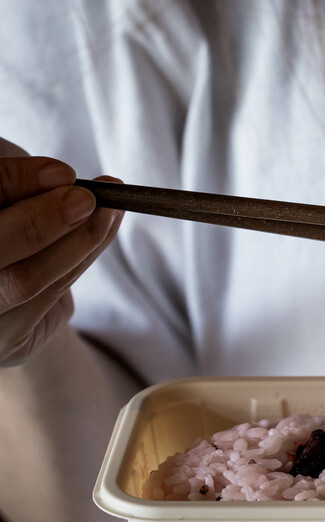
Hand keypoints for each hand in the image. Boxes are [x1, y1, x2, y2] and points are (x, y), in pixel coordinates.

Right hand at [0, 157, 122, 365]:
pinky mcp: (4, 340)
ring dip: (79, 241)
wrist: (4, 296)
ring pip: (26, 279)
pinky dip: (82, 257)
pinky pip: (51, 295)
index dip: (13, 182)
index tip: (62, 172)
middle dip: (42, 222)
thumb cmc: (2, 225)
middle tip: (86, 199)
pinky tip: (104, 228)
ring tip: (109, 209)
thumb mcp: (1, 196)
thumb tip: (61, 177)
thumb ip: (12, 182)